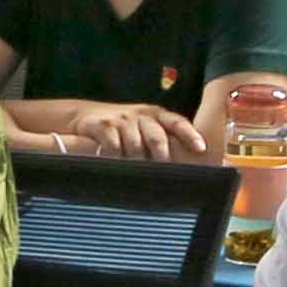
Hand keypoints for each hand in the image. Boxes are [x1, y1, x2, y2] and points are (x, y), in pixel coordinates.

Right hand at [66, 101, 206, 162]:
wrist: (85, 116)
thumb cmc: (122, 127)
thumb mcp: (143, 127)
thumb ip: (161, 138)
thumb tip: (185, 165)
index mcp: (156, 115)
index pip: (177, 122)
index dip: (190, 135)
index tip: (201, 149)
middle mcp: (141, 115)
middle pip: (157, 137)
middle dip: (162, 154)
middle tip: (163, 170)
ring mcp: (122, 119)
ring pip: (135, 145)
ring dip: (136, 160)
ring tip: (135, 171)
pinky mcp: (103, 125)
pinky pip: (114, 146)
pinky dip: (116, 157)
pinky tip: (115, 163)